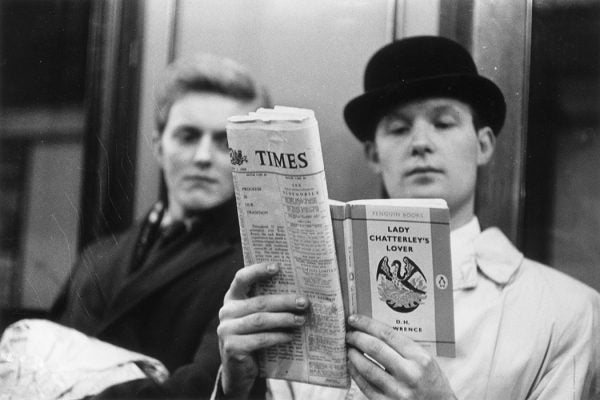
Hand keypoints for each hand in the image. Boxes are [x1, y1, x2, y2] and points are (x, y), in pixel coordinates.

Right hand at [217, 262, 309, 398]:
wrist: (238, 370)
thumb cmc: (253, 336)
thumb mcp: (256, 317)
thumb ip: (267, 305)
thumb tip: (298, 294)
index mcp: (232, 298)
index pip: (241, 278)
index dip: (258, 270)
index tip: (278, 266)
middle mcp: (226, 312)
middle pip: (259, 302)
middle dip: (284, 301)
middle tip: (304, 303)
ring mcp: (226, 330)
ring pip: (260, 320)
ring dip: (284, 319)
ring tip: (301, 320)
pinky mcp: (232, 348)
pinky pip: (260, 339)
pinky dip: (277, 337)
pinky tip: (290, 337)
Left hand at [346, 315, 455, 399]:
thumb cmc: (431, 381)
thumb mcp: (425, 359)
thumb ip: (403, 346)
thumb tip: (373, 330)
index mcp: (420, 358)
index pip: (387, 334)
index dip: (367, 324)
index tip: (354, 319)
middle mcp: (409, 374)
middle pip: (375, 348)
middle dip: (357, 338)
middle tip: (348, 333)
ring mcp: (398, 392)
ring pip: (367, 368)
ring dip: (353, 355)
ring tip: (348, 348)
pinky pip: (366, 386)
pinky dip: (356, 373)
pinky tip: (352, 365)